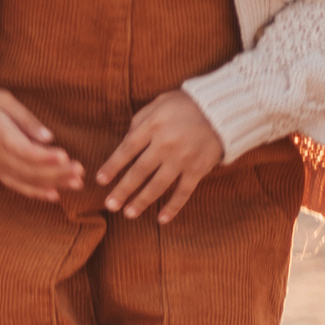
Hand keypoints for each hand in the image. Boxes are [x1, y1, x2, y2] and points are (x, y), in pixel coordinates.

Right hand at [0, 88, 85, 202]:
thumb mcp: (2, 100)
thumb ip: (26, 120)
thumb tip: (49, 138)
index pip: (24, 150)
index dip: (45, 156)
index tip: (66, 156)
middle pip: (29, 169)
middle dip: (57, 173)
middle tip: (80, 172)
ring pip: (25, 180)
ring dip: (52, 183)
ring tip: (76, 183)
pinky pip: (15, 184)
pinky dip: (35, 191)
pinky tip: (54, 195)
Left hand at [98, 91, 222, 222]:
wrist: (223, 109)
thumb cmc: (186, 105)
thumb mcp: (159, 104)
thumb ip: (140, 122)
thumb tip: (125, 142)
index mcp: (153, 126)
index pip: (127, 149)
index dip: (112, 166)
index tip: (100, 181)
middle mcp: (165, 144)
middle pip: (139, 171)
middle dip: (122, 190)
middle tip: (109, 205)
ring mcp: (182, 159)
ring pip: (158, 185)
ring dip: (142, 201)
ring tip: (128, 214)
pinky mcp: (198, 169)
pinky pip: (183, 192)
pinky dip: (173, 207)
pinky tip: (161, 220)